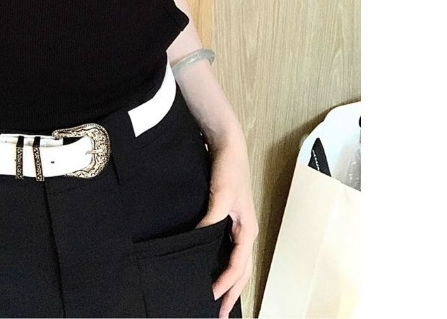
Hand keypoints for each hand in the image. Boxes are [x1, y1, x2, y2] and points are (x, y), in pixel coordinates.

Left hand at [195, 129, 257, 317]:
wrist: (226, 145)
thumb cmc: (229, 169)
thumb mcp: (221, 196)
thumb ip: (211, 220)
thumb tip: (198, 241)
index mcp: (248, 230)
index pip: (238, 267)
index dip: (225, 285)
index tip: (211, 298)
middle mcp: (244, 231)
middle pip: (240, 271)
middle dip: (231, 293)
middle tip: (219, 314)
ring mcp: (236, 225)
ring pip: (234, 261)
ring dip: (227, 280)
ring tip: (216, 298)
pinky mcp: (226, 217)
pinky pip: (225, 247)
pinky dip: (220, 262)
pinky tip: (208, 266)